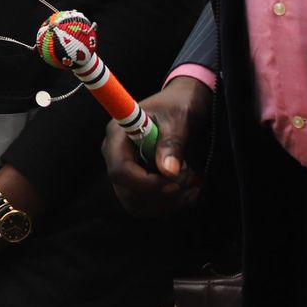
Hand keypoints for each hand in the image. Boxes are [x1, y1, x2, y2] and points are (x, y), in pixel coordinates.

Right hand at [104, 76, 208, 216]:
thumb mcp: (179, 119)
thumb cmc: (178, 105)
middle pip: (127, 191)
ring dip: (167, 201)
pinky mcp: (136, 179)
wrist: (182, 103)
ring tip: (192, 184)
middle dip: (160, 193)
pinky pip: (146, 203)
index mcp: (118, 134)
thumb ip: (172, 143)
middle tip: (188, 180)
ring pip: (137, 202)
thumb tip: (168, 172)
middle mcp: (115, 153)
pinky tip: (188, 190)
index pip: (120, 170)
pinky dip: (168, 203)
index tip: (173, 181)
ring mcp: (125, 168)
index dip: (145, 182)